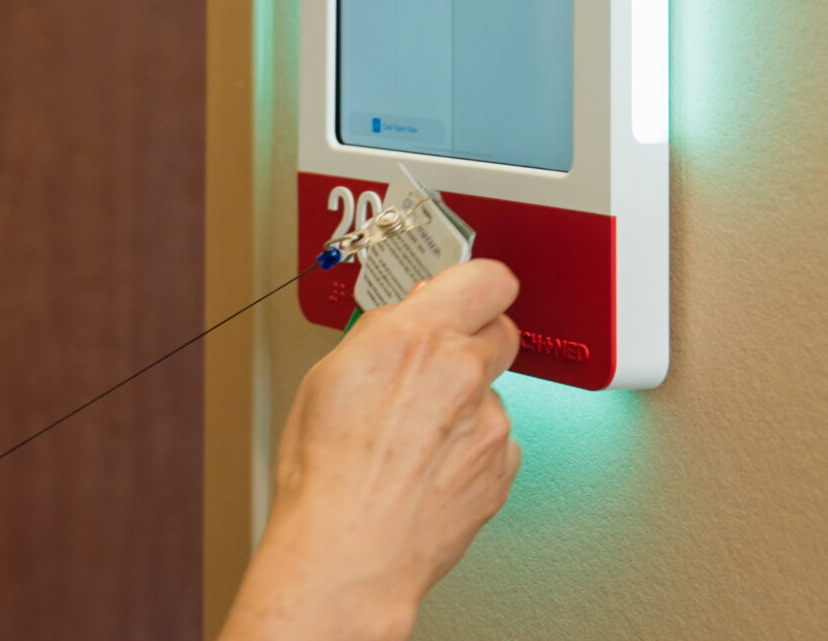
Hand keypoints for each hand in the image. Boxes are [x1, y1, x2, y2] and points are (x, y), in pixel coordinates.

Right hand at [221, 260, 523, 640]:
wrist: (350, 548)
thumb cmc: (325, 473)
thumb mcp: (328, 376)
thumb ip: (381, 335)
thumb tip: (403, 317)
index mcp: (415, 336)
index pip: (486, 278)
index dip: (477, 283)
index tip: (467, 289)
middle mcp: (462, 371)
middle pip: (501, 329)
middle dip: (474, 337)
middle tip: (438, 359)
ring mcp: (490, 422)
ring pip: (492, 391)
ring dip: (465, 403)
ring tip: (412, 436)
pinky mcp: (502, 466)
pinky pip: (496, 440)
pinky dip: (469, 447)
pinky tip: (428, 465)